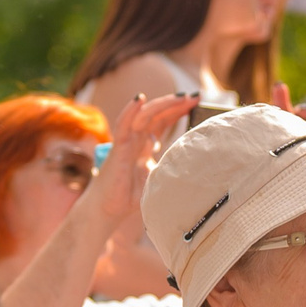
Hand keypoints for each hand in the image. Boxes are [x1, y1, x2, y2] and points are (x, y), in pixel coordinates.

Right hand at [84, 92, 190, 245]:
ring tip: (180, 97)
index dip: (178, 110)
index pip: (163, 121)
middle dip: (176, 103)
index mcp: (146, 145)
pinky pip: (123, 125)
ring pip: (144, 115)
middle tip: (196, 96)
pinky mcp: (117, 148)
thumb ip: (170, 168)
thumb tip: (196, 165)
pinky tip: (139, 99)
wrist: (108, 210)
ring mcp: (127, 141)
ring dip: (162, 104)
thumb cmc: (130, 196)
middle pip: (157, 114)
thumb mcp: (158, 179)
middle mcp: (137, 139)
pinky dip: (130, 111)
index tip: (197, 102)